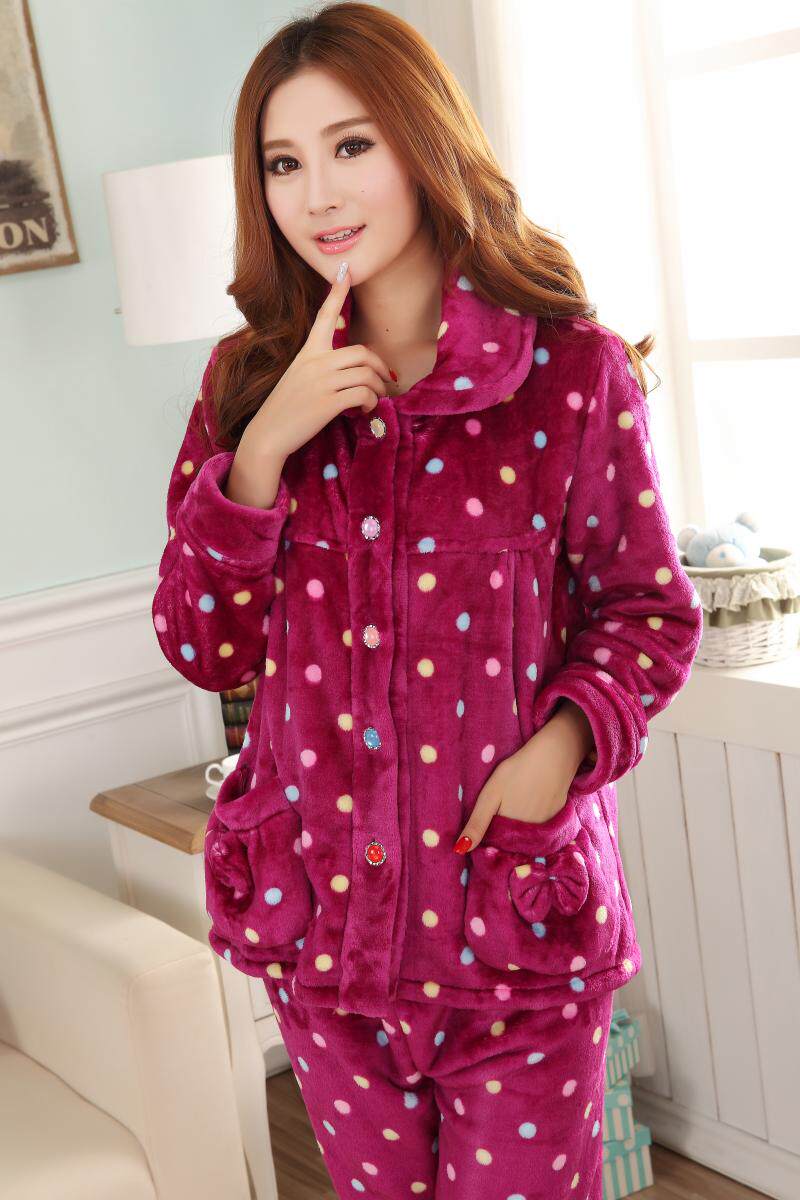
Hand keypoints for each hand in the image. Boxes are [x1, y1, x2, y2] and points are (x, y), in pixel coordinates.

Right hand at [239, 262, 394, 463]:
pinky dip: (370, 403)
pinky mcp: (326, 402)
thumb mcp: (300, 379)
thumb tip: (352, 373)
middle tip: (384, 382)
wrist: (267, 435)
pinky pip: (362, 394)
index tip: (345, 270)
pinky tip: (365, 410)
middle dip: (380, 368)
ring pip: (366, 374)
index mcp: (307, 353)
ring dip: (378, 389)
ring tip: (373, 400)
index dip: (336, 292)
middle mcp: (314, 362)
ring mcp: (321, 382)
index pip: (324, 316)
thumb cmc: (286, 409)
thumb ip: (322, 369)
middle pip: (362, 352)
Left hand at [453, 702, 592, 853]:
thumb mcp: (490, 794)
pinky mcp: (557, 820)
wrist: (554, 756)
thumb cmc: (517, 771)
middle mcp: (529, 837)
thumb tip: (460, 850)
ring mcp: (546, 830)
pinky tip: (532, 802)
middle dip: (503, 834)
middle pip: (511, 843)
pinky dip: (535, 821)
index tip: (487, 820)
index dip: (487, 835)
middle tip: (504, 804)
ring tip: (517, 801)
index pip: (494, 845)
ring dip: (519, 828)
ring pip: (526, 837)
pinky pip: (541, 829)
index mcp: (510, 832)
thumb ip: (477, 823)